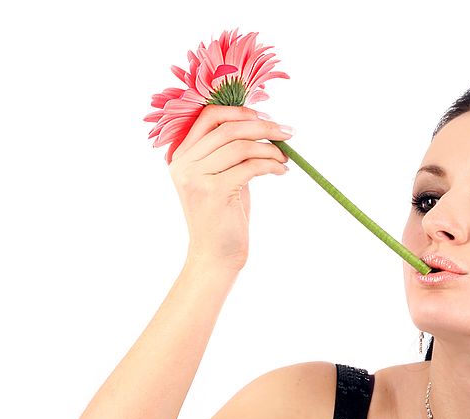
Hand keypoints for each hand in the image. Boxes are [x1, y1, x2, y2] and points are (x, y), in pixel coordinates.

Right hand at [167, 104, 292, 270]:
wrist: (215, 256)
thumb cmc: (223, 217)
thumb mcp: (221, 177)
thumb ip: (229, 152)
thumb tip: (261, 125)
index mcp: (181, 156)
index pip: (208, 116)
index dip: (240, 112)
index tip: (266, 118)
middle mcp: (183, 164)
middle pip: (228, 128)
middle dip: (264, 127)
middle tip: (288, 132)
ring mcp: (196, 178)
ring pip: (240, 146)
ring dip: (270, 148)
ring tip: (284, 157)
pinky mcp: (214, 192)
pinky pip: (250, 166)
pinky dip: (271, 164)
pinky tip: (281, 170)